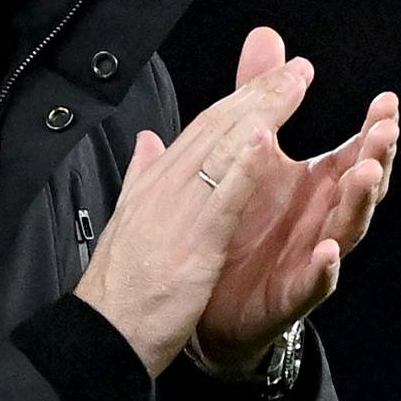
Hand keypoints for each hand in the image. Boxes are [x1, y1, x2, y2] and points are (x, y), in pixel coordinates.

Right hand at [70, 45, 322, 376]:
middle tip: (297, 68)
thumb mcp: (133, 220)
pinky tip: (269, 140)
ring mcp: (178, 209)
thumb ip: (143, 177)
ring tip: (294, 85)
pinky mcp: (192, 239)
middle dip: (259, 94)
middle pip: (218, 127)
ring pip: (223, 149)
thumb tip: (147, 143)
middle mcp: (166, 185)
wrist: (102, 331)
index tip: (276, 78)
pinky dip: (245, 165)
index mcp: (158, 182)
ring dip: (261, 113)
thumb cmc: (122, 285)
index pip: (205, 129)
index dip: (242, 100)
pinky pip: (223, 195)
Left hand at [183, 27, 400, 378]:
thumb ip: (263, 99)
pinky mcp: (290, 294)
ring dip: (360, 202)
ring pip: (347, 228)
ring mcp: (311, 257)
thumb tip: (270, 40)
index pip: (354, 151)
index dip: (374, 129)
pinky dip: (324, 269)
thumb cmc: (240, 228)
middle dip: (377, 157)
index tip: (387, 103)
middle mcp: (322, 218)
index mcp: (316, 186)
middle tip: (384, 133)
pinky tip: (328, 252)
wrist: (210, 305)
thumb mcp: (251, 154)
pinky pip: (313, 283)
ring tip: (367, 175)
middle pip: (361, 186)